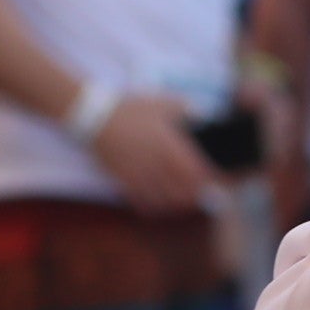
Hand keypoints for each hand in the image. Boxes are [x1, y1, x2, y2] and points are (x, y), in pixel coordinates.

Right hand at [89, 91, 216, 216]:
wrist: (94, 115)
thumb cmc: (131, 108)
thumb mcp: (163, 103)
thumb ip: (187, 110)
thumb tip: (205, 116)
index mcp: (169, 145)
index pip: (197, 172)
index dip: (209, 180)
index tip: (214, 180)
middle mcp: (156, 163)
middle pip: (183, 192)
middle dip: (195, 195)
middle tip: (200, 193)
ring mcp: (138, 173)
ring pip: (164, 200)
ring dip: (176, 204)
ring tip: (182, 201)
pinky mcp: (122, 179)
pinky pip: (140, 201)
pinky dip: (152, 207)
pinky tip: (158, 204)